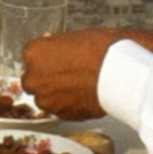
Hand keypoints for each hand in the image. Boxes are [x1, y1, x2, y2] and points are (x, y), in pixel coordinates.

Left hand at [22, 27, 152, 121]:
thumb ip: (55, 49)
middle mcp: (34, 77)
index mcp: (33, 53)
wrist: (120, 71)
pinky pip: (60, 110)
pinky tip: (84, 96)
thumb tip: (52, 54)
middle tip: (66, 75)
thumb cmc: (99, 48)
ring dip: (56, 95)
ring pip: (45, 98)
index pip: (31, 57)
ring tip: (78, 87)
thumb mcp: (72, 38)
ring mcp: (46, 99)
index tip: (58, 60)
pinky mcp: (62, 115)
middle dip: (45, 80)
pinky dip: (69, 105)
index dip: (46, 60)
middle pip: (32, 81)